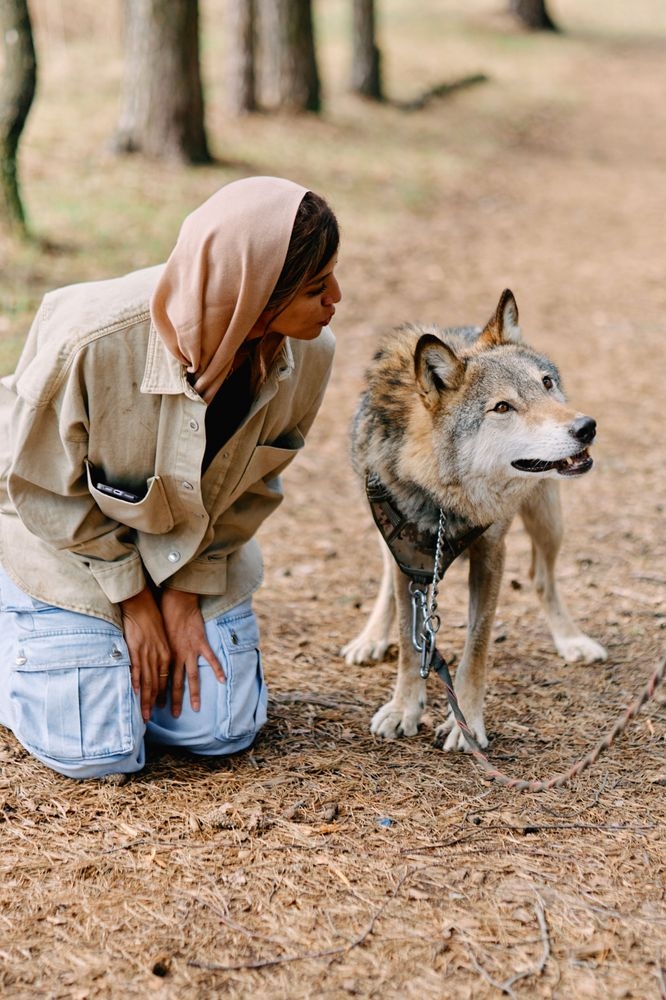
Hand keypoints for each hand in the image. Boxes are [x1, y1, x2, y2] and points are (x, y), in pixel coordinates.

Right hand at [120, 587, 170, 721]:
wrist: (142, 604)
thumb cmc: (151, 620)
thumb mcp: (160, 639)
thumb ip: (157, 654)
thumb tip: (151, 666)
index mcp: (166, 654)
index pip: (164, 680)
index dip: (161, 696)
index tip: (158, 708)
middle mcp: (159, 656)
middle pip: (157, 685)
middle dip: (153, 703)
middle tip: (149, 719)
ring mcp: (148, 653)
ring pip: (148, 681)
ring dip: (146, 699)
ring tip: (144, 714)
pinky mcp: (136, 648)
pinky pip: (137, 668)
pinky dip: (136, 681)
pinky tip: (135, 692)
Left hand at [160, 588, 224, 716]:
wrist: (175, 603)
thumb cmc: (163, 616)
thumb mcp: (155, 635)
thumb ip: (155, 649)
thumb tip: (148, 659)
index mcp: (164, 656)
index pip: (160, 680)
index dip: (158, 694)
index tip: (156, 707)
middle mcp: (176, 657)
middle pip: (175, 683)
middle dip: (174, 700)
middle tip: (174, 716)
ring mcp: (190, 651)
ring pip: (192, 677)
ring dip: (193, 693)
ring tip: (195, 708)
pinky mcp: (201, 643)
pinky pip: (211, 659)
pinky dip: (217, 670)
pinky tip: (223, 681)